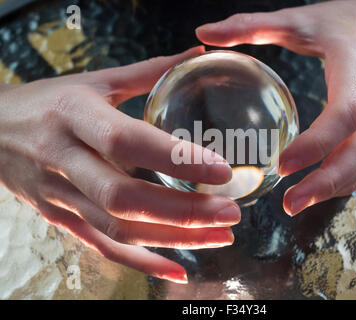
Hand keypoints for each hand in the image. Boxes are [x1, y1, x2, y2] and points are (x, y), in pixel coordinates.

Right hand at [0, 46, 240, 282]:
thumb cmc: (49, 102)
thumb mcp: (94, 81)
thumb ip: (147, 71)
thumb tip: (195, 55)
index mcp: (74, 116)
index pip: (127, 141)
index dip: (175, 159)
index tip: (222, 171)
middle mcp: (65, 161)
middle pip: (125, 198)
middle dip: (183, 210)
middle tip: (231, 211)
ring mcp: (60, 197)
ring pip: (118, 230)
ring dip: (174, 239)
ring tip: (221, 236)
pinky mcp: (61, 219)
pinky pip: (103, 249)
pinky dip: (143, 263)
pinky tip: (179, 271)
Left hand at [196, 1, 355, 214]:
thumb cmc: (337, 22)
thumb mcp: (296, 19)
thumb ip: (252, 25)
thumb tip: (204, 32)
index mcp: (353, 69)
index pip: (344, 113)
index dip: (318, 143)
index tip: (282, 165)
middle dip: (328, 183)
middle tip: (289, 205)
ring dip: (334, 189)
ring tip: (296, 205)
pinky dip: (341, 182)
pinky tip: (314, 191)